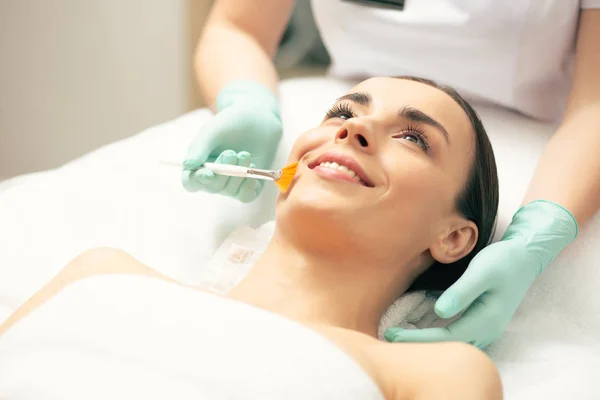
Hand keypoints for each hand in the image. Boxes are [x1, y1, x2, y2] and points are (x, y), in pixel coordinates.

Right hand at [182, 81, 282, 202]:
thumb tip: (188, 165)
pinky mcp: (249, 185)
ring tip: (244, 154)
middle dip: (223, 172)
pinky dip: (249, 186)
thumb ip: (199, 147)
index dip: (197, 181)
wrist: (256, 119)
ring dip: (238, 174)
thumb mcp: (212, 131)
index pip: (191, 182)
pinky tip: (252, 169)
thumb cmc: (230, 123)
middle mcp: (213, 178)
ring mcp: (231, 183)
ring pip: (230, 191)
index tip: (208, 174)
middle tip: (232, 152)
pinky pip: (246, 196)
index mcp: (198, 165)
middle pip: (212, 188)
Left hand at [385, 200, 577, 347]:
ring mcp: (486, 328)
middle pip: (447, 346)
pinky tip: (419, 326)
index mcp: (485, 321)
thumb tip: (439, 312)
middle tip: (388, 337)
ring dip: (427, 342)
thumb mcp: (481, 271)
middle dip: (418, 344)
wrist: (526, 256)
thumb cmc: (503, 260)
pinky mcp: (481, 320)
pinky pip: (456, 335)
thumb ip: (461, 292)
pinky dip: (437, 334)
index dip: (417, 339)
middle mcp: (487, 330)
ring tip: (400, 335)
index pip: (445, 338)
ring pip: (452, 344)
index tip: (392, 334)